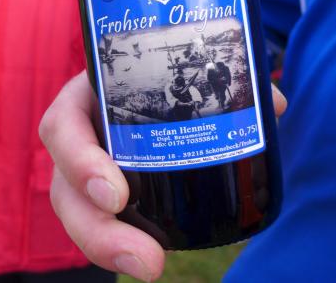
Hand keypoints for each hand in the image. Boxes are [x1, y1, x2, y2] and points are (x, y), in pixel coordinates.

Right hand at [39, 70, 286, 281]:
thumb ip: (227, 85)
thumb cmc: (162, 77)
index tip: (117, 194)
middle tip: (146, 257)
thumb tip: (272, 103)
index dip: (79, 161)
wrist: (156, 88)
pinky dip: (118, 245)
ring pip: (76, 214)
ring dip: (106, 247)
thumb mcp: (181, 72)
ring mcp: (84, 170)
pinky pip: (98, 224)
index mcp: (87, 96)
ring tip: (151, 267)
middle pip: (65, 188)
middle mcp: (79, 137)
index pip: (63, 126)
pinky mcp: (100, 197)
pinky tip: (150, 262)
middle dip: (96, 230)